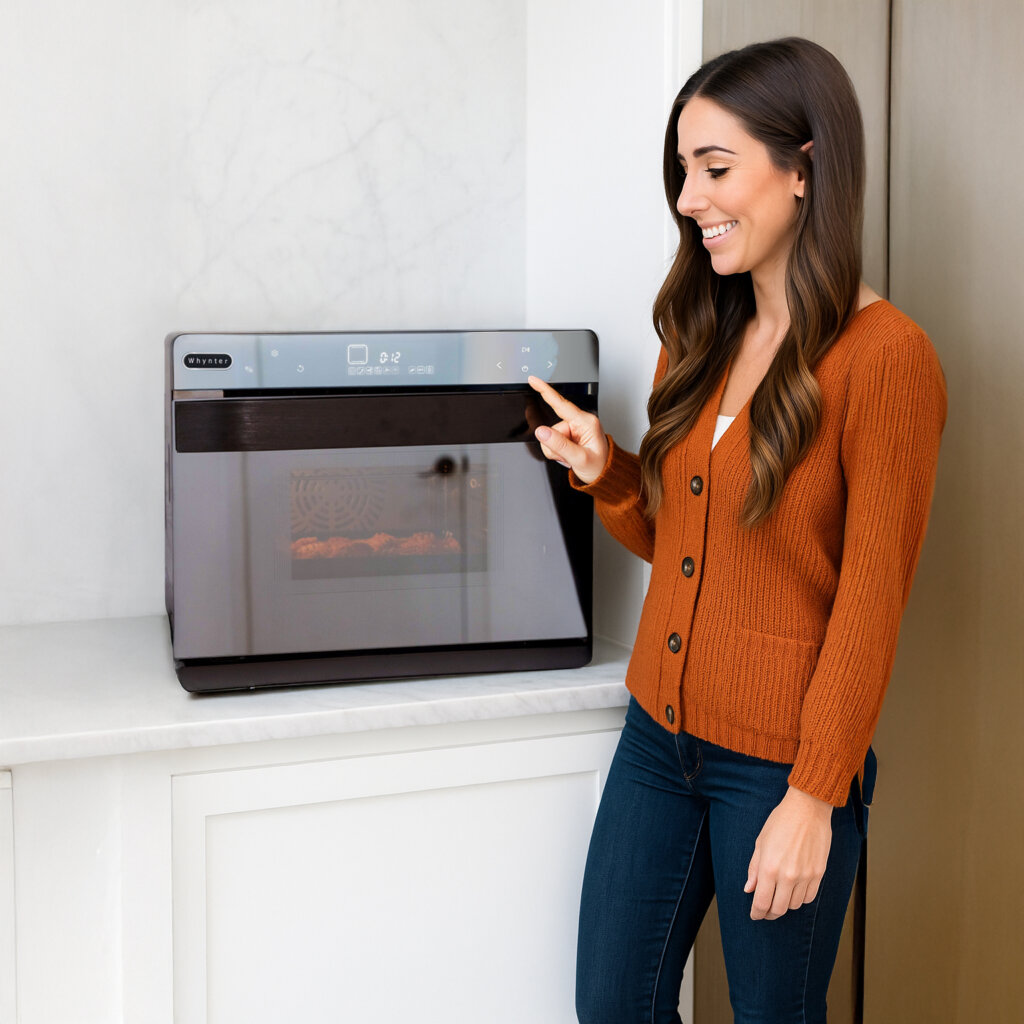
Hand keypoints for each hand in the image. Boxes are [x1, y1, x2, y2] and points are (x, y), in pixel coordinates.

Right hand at [526, 376, 608, 483]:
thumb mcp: (579, 458)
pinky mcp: (570, 435)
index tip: (533, 380)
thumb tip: (542, 431)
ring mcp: (574, 429)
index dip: (545, 391)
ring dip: (557, 451)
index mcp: (586, 422)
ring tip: (570, 458)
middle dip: (555, 446)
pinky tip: (568, 456)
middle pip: (552, 428)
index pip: (561, 404)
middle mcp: (580, 422)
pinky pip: (552, 441)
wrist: (605, 477)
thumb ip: (559, 445)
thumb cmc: (599, 467)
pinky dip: (557, 452)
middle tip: (568, 458)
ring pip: (550, 436)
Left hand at [745, 786, 832, 920]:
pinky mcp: (819, 874)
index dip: (756, 913)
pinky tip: (793, 892)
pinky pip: (809, 897)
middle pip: (778, 909)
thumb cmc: (780, 821)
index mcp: (770, 868)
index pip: (762, 903)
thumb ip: (754, 868)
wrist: (808, 809)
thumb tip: (749, 889)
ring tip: (778, 897)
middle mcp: (788, 876)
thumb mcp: (760, 842)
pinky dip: (800, 899)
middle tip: (764, 911)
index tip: (754, 915)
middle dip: (769, 914)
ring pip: (794, 905)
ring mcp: (806, 876)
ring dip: (784, 905)